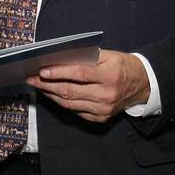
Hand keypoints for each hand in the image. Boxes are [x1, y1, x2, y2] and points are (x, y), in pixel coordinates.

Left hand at [26, 50, 149, 122]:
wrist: (142, 85)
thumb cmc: (122, 66)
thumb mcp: (108, 55)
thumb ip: (86, 57)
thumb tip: (59, 58)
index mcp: (109, 76)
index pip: (79, 74)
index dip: (59, 73)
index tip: (42, 70)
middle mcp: (106, 95)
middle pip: (70, 91)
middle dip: (47, 85)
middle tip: (32, 78)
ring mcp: (103, 109)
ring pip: (70, 103)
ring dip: (51, 94)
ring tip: (38, 85)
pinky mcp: (101, 118)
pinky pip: (76, 111)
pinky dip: (62, 102)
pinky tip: (53, 94)